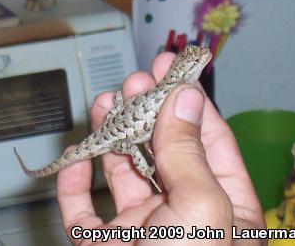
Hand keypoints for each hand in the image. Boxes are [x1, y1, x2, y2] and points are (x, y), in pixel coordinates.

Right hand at [56, 51, 264, 244]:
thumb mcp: (200, 210)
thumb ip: (187, 152)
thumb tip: (183, 96)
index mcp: (221, 207)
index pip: (208, 141)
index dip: (189, 100)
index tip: (172, 66)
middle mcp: (179, 214)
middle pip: (161, 149)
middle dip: (146, 110)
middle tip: (134, 79)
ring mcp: (137, 230)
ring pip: (121, 171)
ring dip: (111, 135)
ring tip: (106, 101)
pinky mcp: (100, 245)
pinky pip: (81, 208)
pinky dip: (73, 180)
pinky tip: (76, 156)